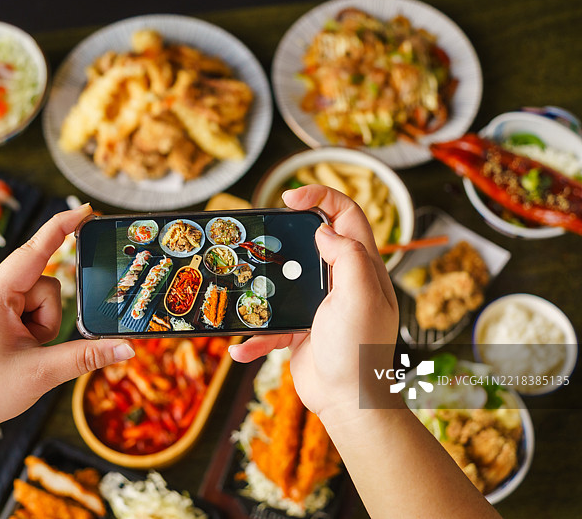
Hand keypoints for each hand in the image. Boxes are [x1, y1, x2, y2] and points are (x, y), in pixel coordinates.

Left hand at [0, 204, 134, 444]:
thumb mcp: (42, 373)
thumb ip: (87, 355)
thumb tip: (128, 348)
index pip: (35, 251)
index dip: (62, 227)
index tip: (84, 210)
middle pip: (43, 285)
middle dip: (48, 319)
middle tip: (30, 349)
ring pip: (36, 296)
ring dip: (39, 325)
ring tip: (18, 352)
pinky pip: (22, 303)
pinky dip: (28, 325)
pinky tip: (12, 349)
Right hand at [228, 185, 397, 418]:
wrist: (349, 403)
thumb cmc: (359, 350)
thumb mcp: (360, 297)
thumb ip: (348, 256)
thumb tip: (323, 230)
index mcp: (362, 267)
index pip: (346, 215)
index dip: (321, 197)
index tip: (289, 198)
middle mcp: (340, 281)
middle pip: (309, 242)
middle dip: (282, 238)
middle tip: (258, 237)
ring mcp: (318, 305)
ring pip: (283, 281)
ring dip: (260, 287)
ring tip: (238, 285)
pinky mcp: (299, 329)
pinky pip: (271, 324)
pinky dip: (254, 336)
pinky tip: (240, 348)